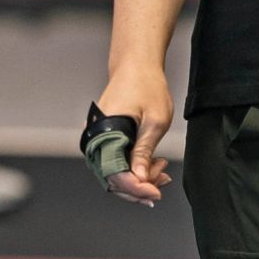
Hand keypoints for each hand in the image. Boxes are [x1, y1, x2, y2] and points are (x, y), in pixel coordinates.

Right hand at [91, 66, 174, 204]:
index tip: (157, 193)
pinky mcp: (104, 138)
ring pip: (114, 172)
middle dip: (139, 186)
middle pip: (112, 178)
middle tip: (163, 180)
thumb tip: (138, 179)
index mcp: (105, 132)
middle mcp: (95, 137)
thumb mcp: (155, 121)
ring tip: (162, 171)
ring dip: (138, 179)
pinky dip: (133, 169)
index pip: (116, 174)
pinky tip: (152, 166)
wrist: (136, 66)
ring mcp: (98, 138)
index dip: (137, 188)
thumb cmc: (147, 87)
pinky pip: (115, 161)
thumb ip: (144, 152)